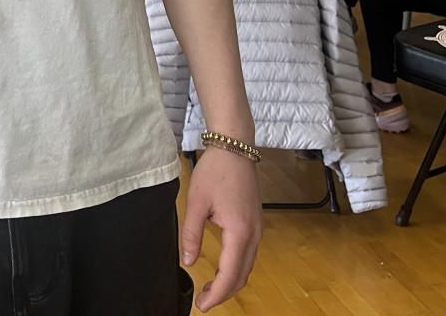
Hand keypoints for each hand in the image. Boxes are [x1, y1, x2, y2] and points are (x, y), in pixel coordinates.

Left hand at [182, 147, 261, 311]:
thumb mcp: (196, 202)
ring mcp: (258, 228)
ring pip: (247, 266)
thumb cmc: (215, 170)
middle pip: (242, 275)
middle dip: (224, 293)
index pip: (230, 275)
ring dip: (231, 281)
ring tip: (211, 288)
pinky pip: (249, 253)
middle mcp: (254, 234)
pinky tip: (223, 267)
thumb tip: (187, 261)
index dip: (216, 294)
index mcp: (240, 232)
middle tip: (204, 300)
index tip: (202, 305)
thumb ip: (191, 234)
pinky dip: (237, 267)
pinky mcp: (256, 221)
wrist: (234, 146)